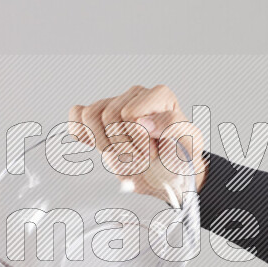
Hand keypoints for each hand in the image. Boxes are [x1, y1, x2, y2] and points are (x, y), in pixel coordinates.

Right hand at [68, 85, 207, 202]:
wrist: (171, 172)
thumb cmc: (181, 157)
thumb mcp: (190, 144)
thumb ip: (173, 125)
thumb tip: (142, 121)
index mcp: (160, 96)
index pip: (129, 113)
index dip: (136, 139)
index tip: (153, 155)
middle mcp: (137, 95)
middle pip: (108, 116)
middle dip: (121, 147)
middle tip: (139, 161)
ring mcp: (116, 104)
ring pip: (90, 115)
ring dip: (104, 145)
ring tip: (123, 157)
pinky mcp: (100, 118)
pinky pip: (77, 114)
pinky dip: (81, 133)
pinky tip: (97, 145)